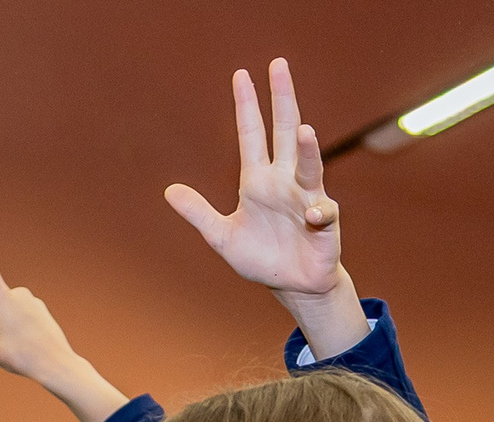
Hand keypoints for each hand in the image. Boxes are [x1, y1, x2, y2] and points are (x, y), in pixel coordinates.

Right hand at [0, 226, 130, 421]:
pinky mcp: (37, 309)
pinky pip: (15, 314)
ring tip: (2, 354)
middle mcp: (16, 294)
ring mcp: (28, 300)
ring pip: (0, 311)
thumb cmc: (22, 356)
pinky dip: (9, 329)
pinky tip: (19, 346)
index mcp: (2, 299)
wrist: (57, 365)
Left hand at [165, 61, 366, 358]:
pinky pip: (323, 213)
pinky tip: (312, 215)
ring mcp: (306, 199)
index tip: (241, 75)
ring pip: (308, 167)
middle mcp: (284, 182)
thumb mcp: (221, 236)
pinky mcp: (325, 224)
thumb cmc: (261, 257)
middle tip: (278, 65)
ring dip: (306, 150)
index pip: (251, 135)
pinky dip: (319, 213)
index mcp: (258, 182)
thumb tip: (168, 190)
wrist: (292, 284)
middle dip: (281, 100)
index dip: (247, 107)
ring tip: (302, 129)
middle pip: (283, 133)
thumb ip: (198, 214)